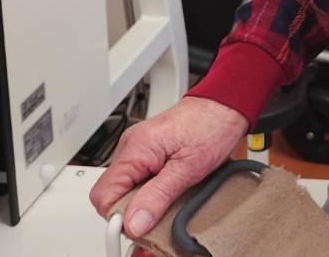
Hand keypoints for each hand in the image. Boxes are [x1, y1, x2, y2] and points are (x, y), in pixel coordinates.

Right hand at [88, 96, 248, 237]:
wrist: (225, 104)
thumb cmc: (212, 127)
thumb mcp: (189, 169)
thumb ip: (158, 196)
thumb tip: (134, 223)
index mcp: (135, 149)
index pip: (103, 196)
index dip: (120, 216)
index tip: (141, 224)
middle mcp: (130, 146)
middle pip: (111, 193)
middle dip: (132, 208)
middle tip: (160, 210)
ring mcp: (137, 146)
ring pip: (124, 186)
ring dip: (142, 198)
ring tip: (168, 194)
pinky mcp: (146, 149)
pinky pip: (136, 176)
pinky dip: (148, 187)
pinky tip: (168, 185)